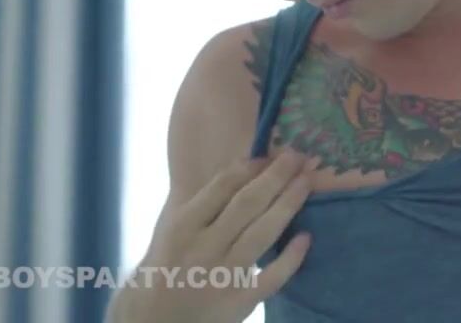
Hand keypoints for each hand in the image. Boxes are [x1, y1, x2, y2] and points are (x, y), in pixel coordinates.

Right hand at [118, 149, 315, 322]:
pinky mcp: (239, 302)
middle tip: (298, 156)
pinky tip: (306, 237)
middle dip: (276, 176)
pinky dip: (290, 258)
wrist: (153, 321)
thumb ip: (199, 202)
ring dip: (288, 204)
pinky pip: (271, 277)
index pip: (222, 187)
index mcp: (182, 226)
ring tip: (307, 181)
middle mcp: (202, 248)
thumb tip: (239, 166)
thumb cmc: (163, 267)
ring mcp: (222, 276)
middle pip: (247, 204)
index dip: (251, 167)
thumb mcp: (169, 230)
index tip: (270, 154)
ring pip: (262, 234)